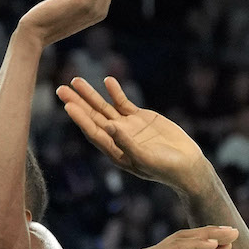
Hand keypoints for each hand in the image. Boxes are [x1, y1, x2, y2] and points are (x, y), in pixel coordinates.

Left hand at [58, 76, 207, 187]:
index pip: (92, 131)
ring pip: (105, 108)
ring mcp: (128, 127)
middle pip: (92, 117)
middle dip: (77, 102)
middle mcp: (117, 137)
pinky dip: (115, 92)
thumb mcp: (145, 158)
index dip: (80, 118)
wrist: (187, 165)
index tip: (68, 105)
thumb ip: (126, 143)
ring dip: (91, 95)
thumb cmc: (165, 168)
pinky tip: (107, 81)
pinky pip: (123, 103)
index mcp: (114, 151)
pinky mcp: (140, 118)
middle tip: (60, 88)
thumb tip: (108, 126)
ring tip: (76, 80)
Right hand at [101, 226, 236, 248]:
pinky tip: (213, 244)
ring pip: (183, 239)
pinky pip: (177, 247)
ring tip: (230, 234)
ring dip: (208, 235)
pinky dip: (196, 244)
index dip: (207, 247)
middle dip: (211, 234)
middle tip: (234, 232)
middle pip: (186, 239)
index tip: (227, 246)